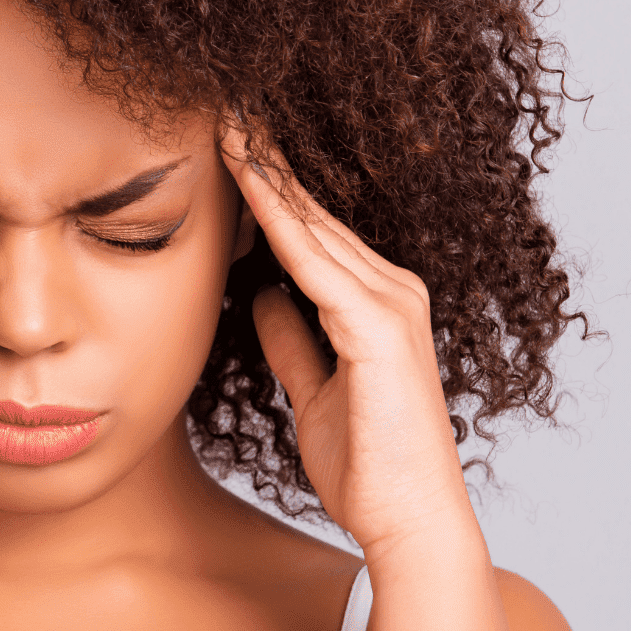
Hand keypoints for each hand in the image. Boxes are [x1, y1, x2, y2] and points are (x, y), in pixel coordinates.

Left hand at [221, 123, 476, 553]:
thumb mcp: (313, 394)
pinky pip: (315, 262)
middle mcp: (393, 291)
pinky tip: (247, 184)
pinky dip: (279, 220)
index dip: (269, 187)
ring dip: (267, 173)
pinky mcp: (380, 329)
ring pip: (313, 225)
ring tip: (225, 124)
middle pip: (313, 213)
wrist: (409, 523)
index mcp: (378, 304)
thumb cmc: (369, 469)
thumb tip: (262, 298)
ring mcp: (392, 305)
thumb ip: (293, 343)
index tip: (227, 145)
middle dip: (266, 161)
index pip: (311, 232)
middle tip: (221, 107)